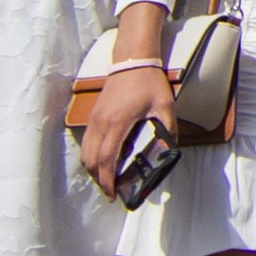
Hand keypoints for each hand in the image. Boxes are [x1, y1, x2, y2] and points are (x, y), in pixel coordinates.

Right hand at [83, 61, 173, 200]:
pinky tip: (104, 161)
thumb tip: (170, 150)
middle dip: (100, 180)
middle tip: (112, 191)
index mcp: (118, 123)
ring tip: (108, 179)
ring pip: (85, 153)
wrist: (132, 60)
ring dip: (93, 169)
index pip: (107, 159)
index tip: (114, 194)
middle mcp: (101, 123)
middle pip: (91, 161)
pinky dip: (91, 156)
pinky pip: (86, 142)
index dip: (108, 180)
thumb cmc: (148, 82)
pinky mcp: (93, 116)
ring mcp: (94, 119)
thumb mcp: (165, 106)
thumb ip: (169, 128)